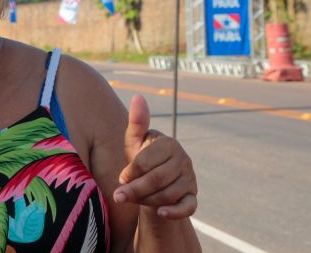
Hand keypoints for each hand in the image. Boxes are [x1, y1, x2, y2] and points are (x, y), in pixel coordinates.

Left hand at [113, 95, 196, 218]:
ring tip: (132, 200)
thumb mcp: (135, 141)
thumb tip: (138, 96)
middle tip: (118, 196)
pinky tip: (160, 213)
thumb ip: (137, 121)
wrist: (153, 180)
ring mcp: (190, 179)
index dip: (132, 171)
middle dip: (135, 189)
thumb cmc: (141, 157)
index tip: (121, 177)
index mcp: (169, 144)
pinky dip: (175, 211)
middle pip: (157, 179)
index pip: (147, 160)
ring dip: (147, 200)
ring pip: (168, 194)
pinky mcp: (192, 196)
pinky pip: (188, 207)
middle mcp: (184, 160)